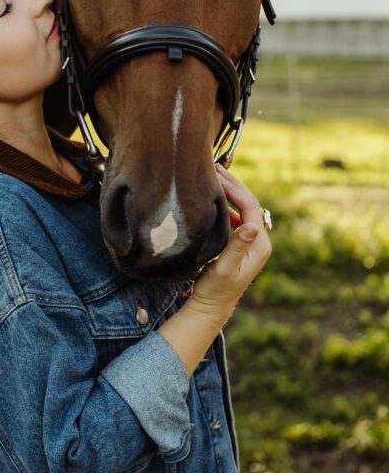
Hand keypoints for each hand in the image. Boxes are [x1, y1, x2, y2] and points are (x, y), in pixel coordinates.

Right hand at [188, 164, 271, 321]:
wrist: (213, 305)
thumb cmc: (217, 288)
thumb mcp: (226, 267)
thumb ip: (238, 245)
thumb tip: (254, 225)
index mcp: (260, 245)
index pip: (251, 208)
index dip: (235, 190)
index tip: (218, 178)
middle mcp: (259, 240)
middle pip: (250, 204)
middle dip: (234, 185)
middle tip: (217, 167)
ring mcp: (251, 241)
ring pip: (244, 208)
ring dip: (231, 191)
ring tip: (216, 176)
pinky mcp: (241, 242)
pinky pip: (237, 215)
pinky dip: (227, 203)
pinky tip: (216, 197)